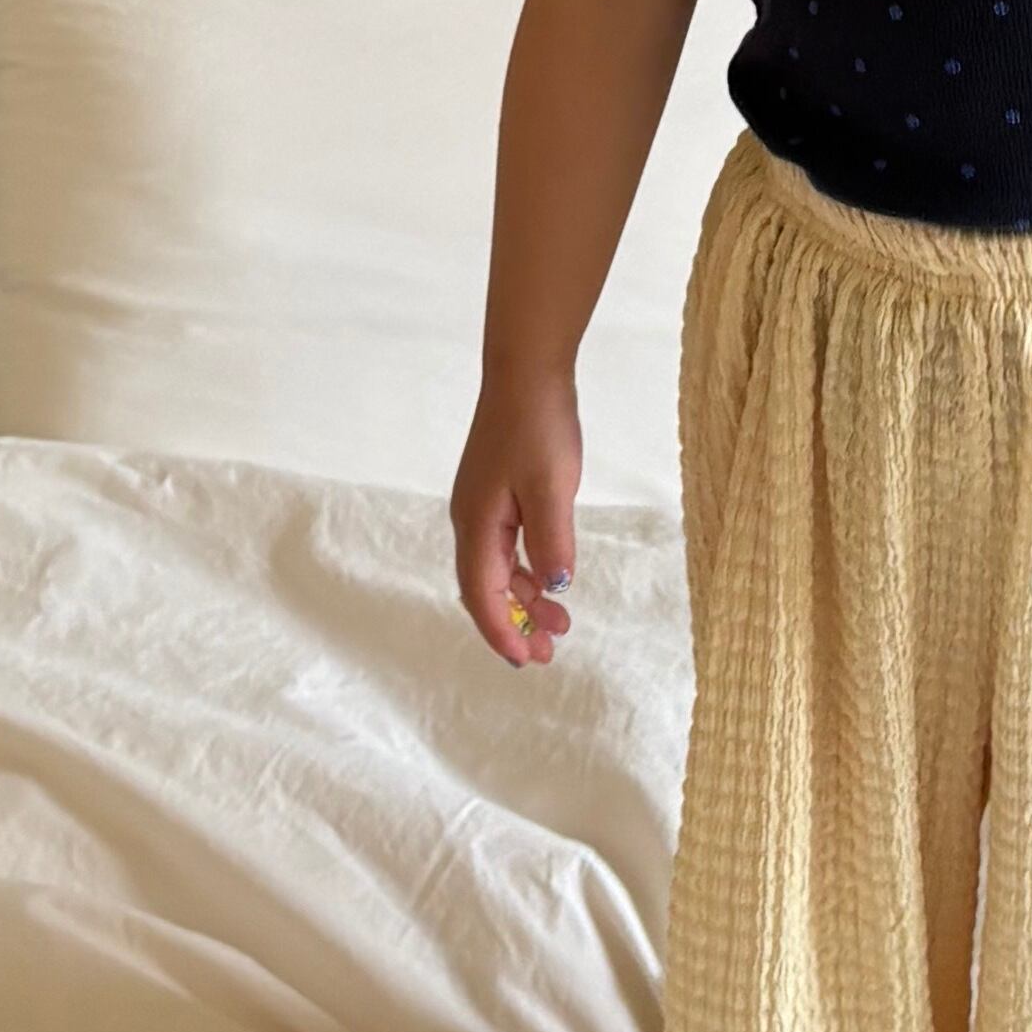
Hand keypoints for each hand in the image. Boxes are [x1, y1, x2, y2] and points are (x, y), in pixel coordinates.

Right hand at [452, 378, 580, 665]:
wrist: (526, 372)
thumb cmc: (537, 427)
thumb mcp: (552, 488)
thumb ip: (551, 542)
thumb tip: (554, 589)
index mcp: (476, 525)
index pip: (483, 595)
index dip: (503, 632)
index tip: (530, 660)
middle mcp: (471, 521)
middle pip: (486, 589)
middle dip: (514, 624)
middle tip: (549, 652)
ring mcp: (482, 506)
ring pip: (498, 569)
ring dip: (525, 599)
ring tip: (560, 622)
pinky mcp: (496, 492)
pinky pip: (506, 548)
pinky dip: (526, 570)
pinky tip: (550, 578)